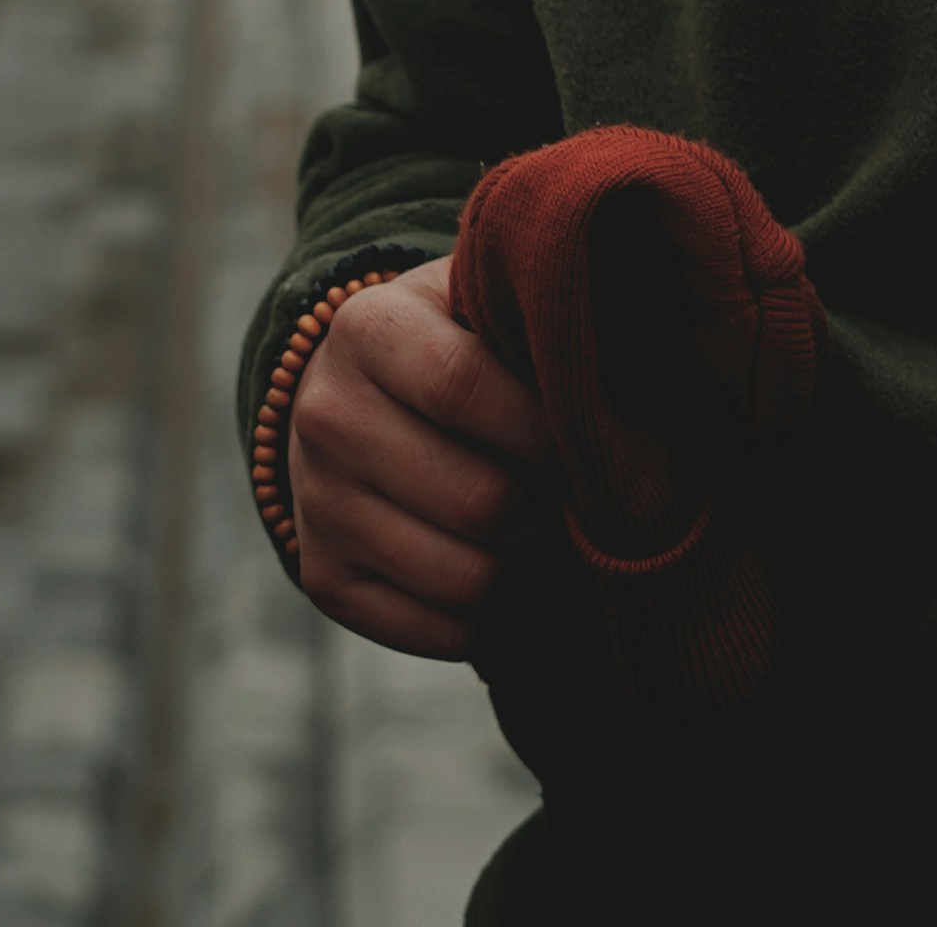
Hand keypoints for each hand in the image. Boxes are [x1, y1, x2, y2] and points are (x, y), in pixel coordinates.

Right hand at [284, 259, 551, 656]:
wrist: (348, 394)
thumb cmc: (452, 343)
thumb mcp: (480, 304)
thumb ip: (537, 328)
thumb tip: (618, 390)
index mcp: (370, 330)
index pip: (463, 387)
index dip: (540, 428)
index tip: (576, 437)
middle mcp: (328, 417)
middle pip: (478, 502)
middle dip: (543, 507)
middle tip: (560, 491)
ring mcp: (318, 505)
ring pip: (465, 577)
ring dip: (519, 564)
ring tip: (530, 525)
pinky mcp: (324, 578)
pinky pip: (438, 631)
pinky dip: (485, 616)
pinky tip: (490, 564)